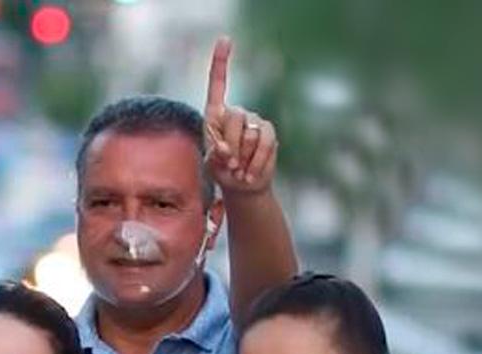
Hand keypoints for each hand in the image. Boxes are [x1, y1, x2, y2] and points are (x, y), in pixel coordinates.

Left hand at [203, 37, 277, 194]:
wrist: (243, 185)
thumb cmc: (222, 171)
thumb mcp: (212, 166)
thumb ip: (214, 157)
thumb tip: (225, 151)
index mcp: (216, 115)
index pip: (218, 84)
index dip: (221, 62)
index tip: (226, 39)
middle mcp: (236, 113)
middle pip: (234, 118)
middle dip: (230, 146)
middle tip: (229, 166)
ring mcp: (255, 121)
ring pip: (250, 135)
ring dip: (243, 159)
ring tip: (239, 170)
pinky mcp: (269, 133)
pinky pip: (265, 144)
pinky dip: (256, 163)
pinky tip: (250, 174)